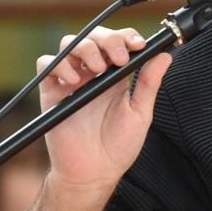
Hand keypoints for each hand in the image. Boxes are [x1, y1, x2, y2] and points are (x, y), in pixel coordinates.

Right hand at [36, 28, 171, 193]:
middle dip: (108, 39)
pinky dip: (59, 64)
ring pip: (69, 44)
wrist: (93, 173)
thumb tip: (164, 56)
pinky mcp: (51, 92)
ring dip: (85, 48)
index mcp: (115, 77)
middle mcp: (92, 74)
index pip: (118, 42)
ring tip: (97, 68)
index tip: (138, 45)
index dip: (127, 36)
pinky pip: (47, 64)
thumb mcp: (140, 113)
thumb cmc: (117, 147)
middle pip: (93, 36)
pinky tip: (74, 80)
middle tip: (118, 58)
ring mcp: (71, 81)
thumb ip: (149, 84)